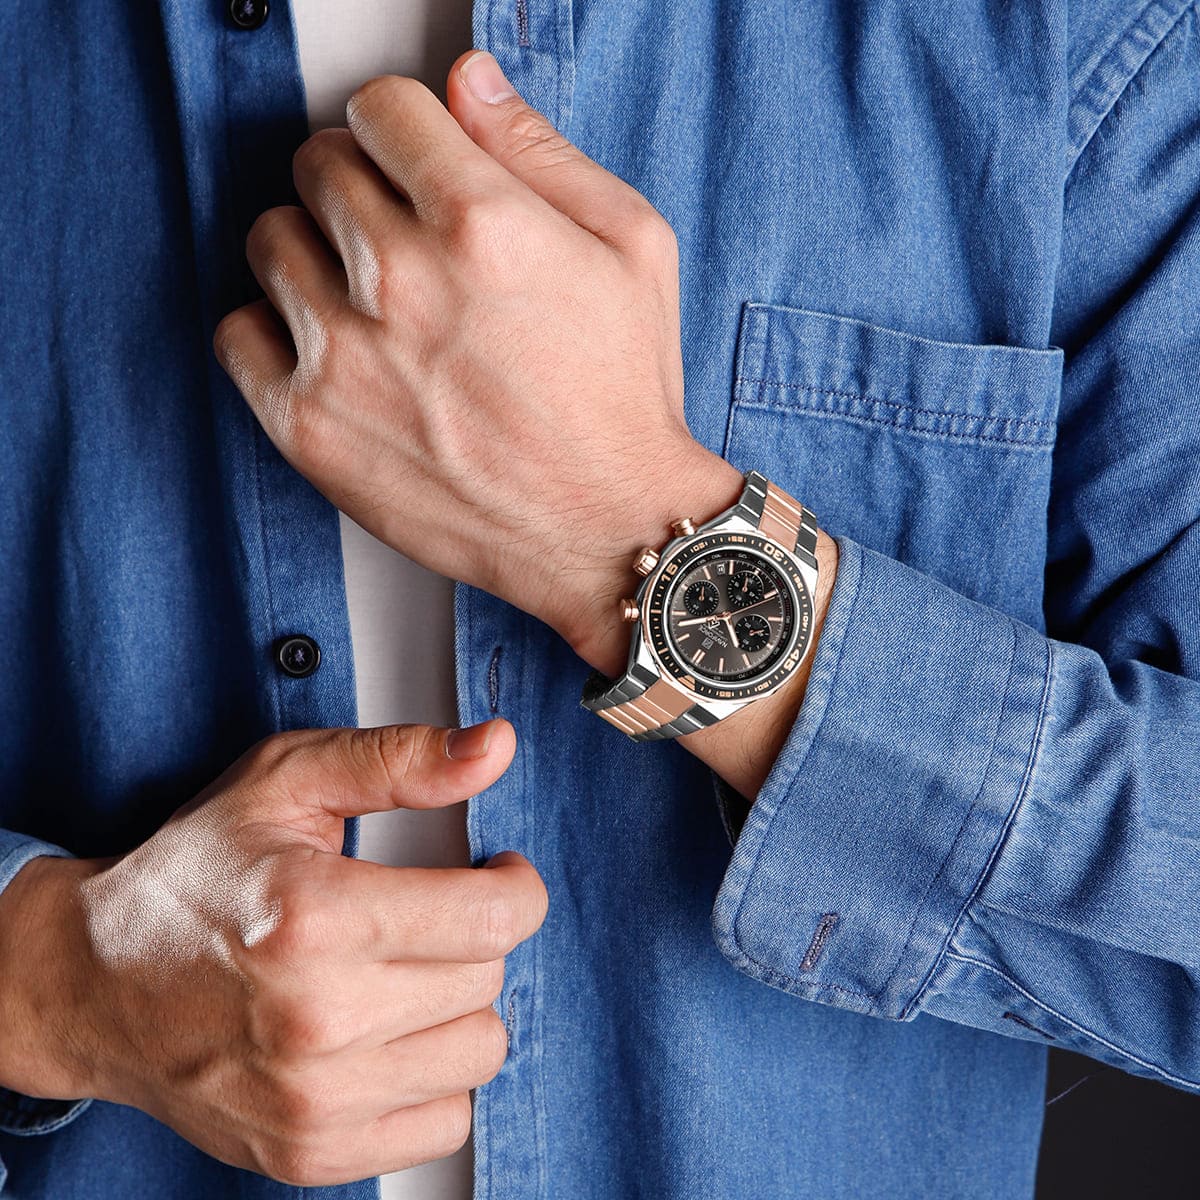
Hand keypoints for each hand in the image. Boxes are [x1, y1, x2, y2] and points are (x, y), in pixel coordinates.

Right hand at [0, 720, 547, 1185]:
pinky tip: (389, 1035)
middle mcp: (316, 1020)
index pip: (493, 918)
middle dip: (474, 934)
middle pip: (487, 979)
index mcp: (315, 917)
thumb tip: (495, 746)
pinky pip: (445, 1123)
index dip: (516, 885)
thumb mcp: (287, 781)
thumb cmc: (191, 876)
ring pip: (479, 1051)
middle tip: (427, 915)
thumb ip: (400, 759)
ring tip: (405, 973)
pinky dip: (433, 1076)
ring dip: (459, 1004)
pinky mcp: (310, 1154)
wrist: (92, 982)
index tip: (498, 874)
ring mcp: (313, 1101)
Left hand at [214, 51, 743, 673]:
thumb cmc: (624, 397)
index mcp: (480, 220)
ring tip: (367, 297)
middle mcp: (401, 280)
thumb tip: (469, 81)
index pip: (380, 107)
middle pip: (317, 164)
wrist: (606, 528)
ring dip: (313, 251)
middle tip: (397, 234)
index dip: (403, 129)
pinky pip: (236, 335)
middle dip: (359, 183)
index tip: (411, 161)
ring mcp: (345, 356)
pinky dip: (272, 332)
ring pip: (270, 240)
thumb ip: (541, 150)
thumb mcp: (632, 247)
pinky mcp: (310, 427)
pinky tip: (330, 350)